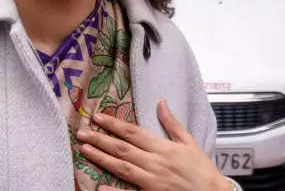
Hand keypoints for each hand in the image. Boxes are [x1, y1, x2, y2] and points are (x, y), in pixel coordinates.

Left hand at [76, 100, 231, 190]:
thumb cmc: (202, 170)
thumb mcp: (189, 143)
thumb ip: (172, 123)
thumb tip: (161, 102)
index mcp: (164, 148)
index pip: (133, 132)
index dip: (114, 124)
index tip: (97, 117)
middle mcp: (155, 163)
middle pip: (123, 149)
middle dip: (100, 139)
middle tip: (81, 133)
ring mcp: (152, 182)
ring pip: (122, 168)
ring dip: (102, 158)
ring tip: (85, 150)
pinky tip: (98, 187)